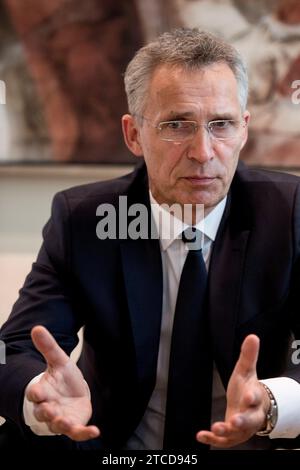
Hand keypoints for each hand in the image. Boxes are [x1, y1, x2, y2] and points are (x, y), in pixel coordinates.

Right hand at [26, 325, 99, 440]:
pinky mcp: (73, 425)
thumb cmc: (62, 379)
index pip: (34, 393)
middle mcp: (48, 408)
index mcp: (42, 391)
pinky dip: (85, 433)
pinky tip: (95, 431)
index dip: (35, 393)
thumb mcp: (58, 361)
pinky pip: (77, 433)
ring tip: (65, 422)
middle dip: (45, 411)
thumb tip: (37, 328)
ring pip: (57, 425)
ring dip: (61, 424)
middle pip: (42, 412)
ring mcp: (60, 419)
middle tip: (50, 409)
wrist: (73, 394)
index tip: (37, 392)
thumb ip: (48, 347)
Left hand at [196, 334, 269, 447]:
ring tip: (215, 428)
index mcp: (255, 398)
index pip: (256, 397)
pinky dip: (212, 440)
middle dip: (242, 421)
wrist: (252, 409)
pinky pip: (223, 441)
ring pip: (236, 433)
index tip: (248, 395)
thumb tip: (253, 336)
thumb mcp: (246, 371)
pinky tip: (200, 436)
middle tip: (234, 421)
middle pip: (250, 420)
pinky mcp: (233, 437)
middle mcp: (251, 415)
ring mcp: (242, 429)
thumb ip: (248, 355)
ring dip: (226, 432)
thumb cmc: (247, 388)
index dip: (252, 396)